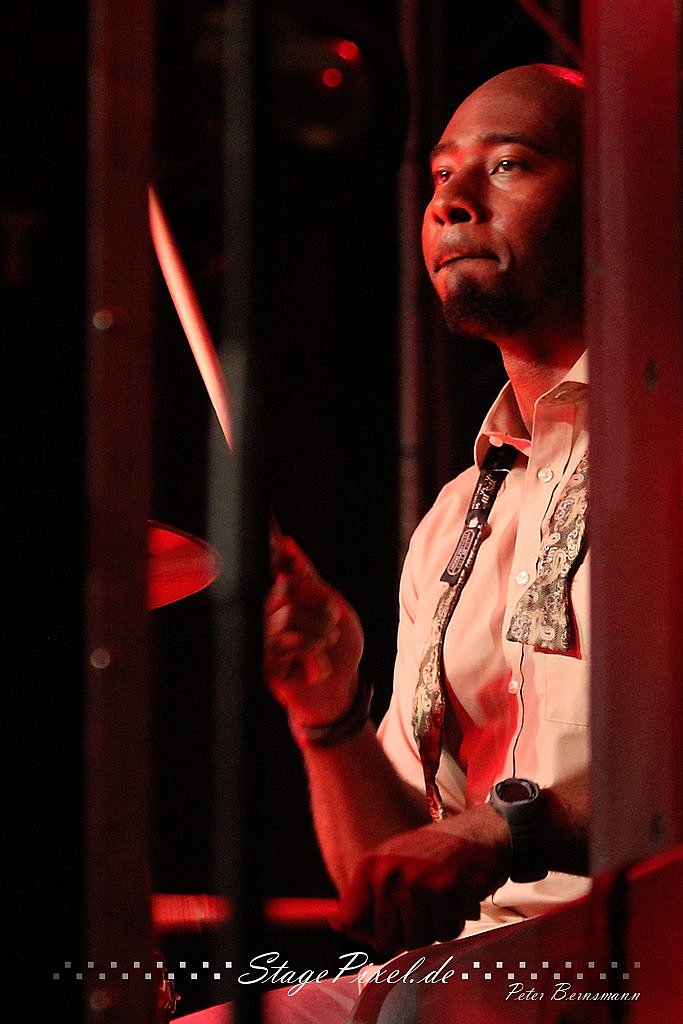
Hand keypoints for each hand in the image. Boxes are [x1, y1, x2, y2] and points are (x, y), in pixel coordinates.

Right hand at [264, 535, 363, 726]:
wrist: (342, 689)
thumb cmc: (338, 649)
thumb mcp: (332, 605)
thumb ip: (309, 576)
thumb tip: (288, 544)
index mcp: (284, 597)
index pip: (272, 566)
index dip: (268, 543)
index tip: (269, 522)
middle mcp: (268, 613)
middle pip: (285, 587)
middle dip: (319, 605)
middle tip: (332, 626)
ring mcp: (263, 637)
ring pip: (288, 613)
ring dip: (319, 630)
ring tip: (326, 646)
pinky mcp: (264, 661)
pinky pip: (286, 639)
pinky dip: (312, 649)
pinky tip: (315, 664)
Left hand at [334, 804, 510, 957]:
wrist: (481, 832)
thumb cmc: (437, 852)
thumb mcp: (394, 862)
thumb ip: (369, 894)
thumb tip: (337, 924)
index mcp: (371, 865)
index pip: (349, 919)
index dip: (367, 933)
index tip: (386, 926)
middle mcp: (388, 874)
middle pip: (385, 940)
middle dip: (407, 934)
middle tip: (423, 910)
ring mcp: (416, 883)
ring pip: (417, 941)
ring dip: (433, 929)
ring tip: (440, 901)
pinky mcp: (444, 892)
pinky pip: (445, 934)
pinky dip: (454, 924)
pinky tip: (456, 900)